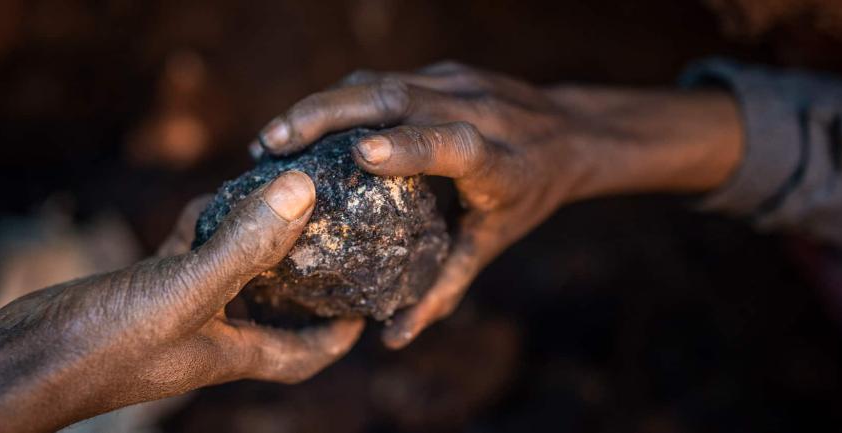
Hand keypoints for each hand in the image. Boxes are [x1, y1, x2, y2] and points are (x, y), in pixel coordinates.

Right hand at [0, 170, 362, 429]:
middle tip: (335, 230)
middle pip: (276, 309)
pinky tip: (211, 199)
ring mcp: (175, 311)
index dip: (341, 332)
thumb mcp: (185, 290)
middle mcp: (210, 335)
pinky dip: (201, 228)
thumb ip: (244, 244)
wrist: (19, 363)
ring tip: (284, 200)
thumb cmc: (104, 346)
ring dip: (253, 239)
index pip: (307, 353)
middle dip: (305, 275)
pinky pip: (186, 254)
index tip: (370, 296)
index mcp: (233, 352)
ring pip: (231, 273)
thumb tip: (303, 191)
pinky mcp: (141, 290)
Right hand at [253, 62, 742, 347]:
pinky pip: (379, 80)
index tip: (363, 153)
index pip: (454, 143)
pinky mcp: (439, 71)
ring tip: (270, 139)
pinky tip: (299, 124)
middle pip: (397, 98)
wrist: (571, 129)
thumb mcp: (493, 242)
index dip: (409, 146)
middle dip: (328, 115)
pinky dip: (336, 99)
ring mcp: (456, 82)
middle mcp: (476, 110)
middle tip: (273, 145)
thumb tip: (393, 339)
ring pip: (379, 82)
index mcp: (497, 159)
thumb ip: (445, 287)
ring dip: (319, 105)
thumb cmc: (528, 194)